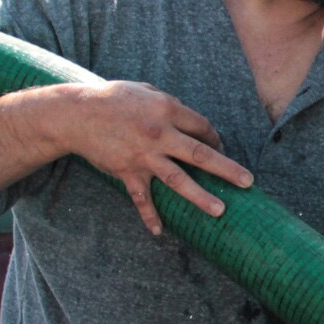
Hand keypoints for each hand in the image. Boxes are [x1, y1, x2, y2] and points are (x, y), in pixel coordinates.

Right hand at [59, 82, 253, 233]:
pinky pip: (141, 197)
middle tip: (247, 182)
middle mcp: (160, 134)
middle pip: (201, 154)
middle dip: (227, 170)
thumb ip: (170, 104)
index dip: (215, 138)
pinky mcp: (127, 171)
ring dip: (200, 196)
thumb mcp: (146, 91)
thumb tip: (189, 117)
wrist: (76, 114)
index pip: (203, 128)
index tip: (219, 146)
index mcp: (168, 110)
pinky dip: (150, 215)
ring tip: (220, 210)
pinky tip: (159, 232)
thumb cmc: (113, 99)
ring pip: (178, 179)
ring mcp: (144, 156)